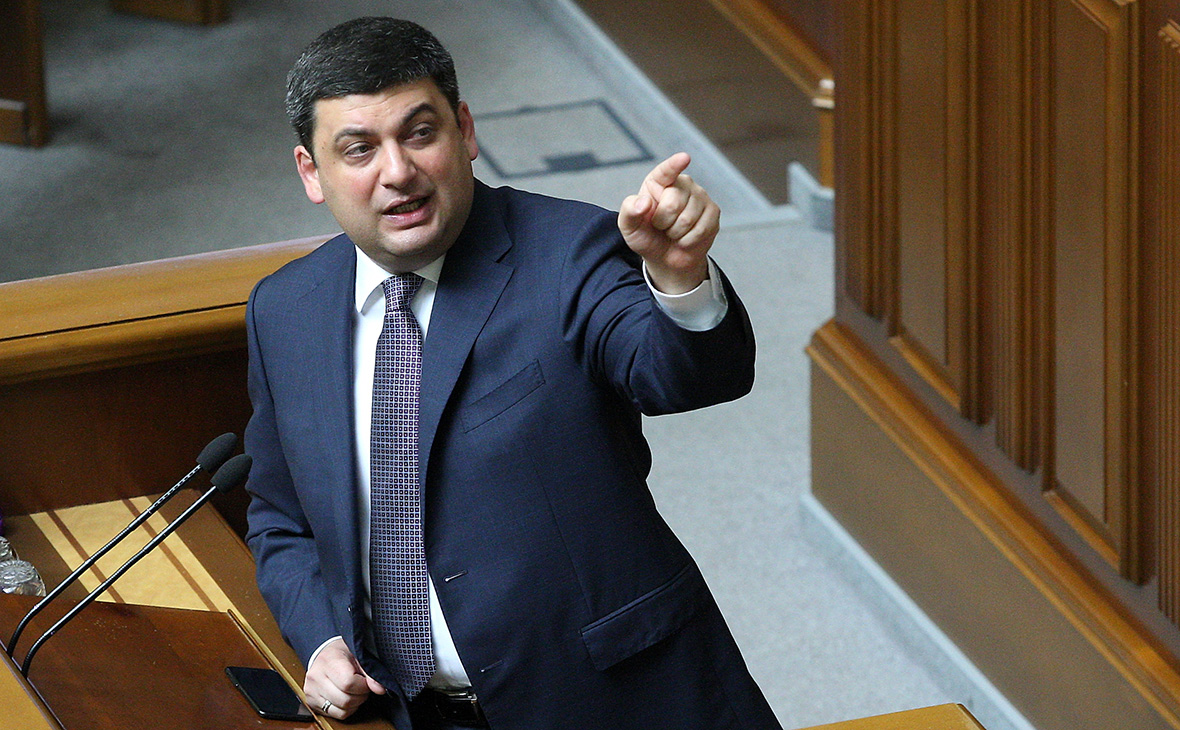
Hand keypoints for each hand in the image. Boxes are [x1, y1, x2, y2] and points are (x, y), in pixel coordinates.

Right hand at [305, 638, 385, 719]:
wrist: (326, 654)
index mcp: (328, 660)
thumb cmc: (343, 653)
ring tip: (355, 691)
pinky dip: (346, 709)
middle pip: (345, 699)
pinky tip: (347, 697)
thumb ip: (370, 672)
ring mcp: (311, 691)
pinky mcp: (312, 703)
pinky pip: (336, 715)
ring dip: (354, 703)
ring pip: (342, 709)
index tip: (366, 680)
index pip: (348, 683)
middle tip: (362, 686)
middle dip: (360, 695)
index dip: (363, 685)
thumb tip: (380, 689)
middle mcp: (316, 677)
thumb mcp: (358, 655)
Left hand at [618, 152, 719, 293]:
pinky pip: (700, 229)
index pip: (666, 171)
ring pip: (687, 218)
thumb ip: (629, 211)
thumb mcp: (629, 226)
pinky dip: (688, 240)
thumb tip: (643, 202)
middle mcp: (682, 184)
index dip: (675, 165)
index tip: (684, 158)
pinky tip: (685, 238)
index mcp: (658, 181)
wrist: (665, 257)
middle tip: (661, 226)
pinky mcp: (713, 211)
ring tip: (673, 231)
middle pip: (673, 203)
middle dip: (663, 222)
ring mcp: (700, 196)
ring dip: (676, 233)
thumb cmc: (647, 236)